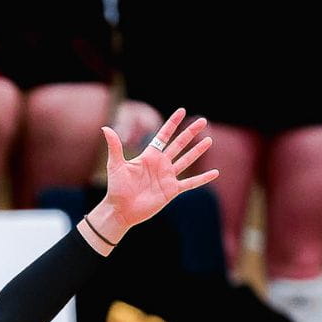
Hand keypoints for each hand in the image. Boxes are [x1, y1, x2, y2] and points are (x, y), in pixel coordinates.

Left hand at [88, 108, 217, 242]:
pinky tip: (215, 173)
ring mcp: (167, 177)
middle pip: (179, 145)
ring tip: (209, 141)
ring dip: (198, 151)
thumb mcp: (115, 165)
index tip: (182, 111)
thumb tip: (105, 128)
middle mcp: (161, 164)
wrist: (120, 210)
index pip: (163, 136)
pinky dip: (203, 179)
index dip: (173, 123)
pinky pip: (190, 183)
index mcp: (149, 156)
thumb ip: (115, 147)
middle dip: (190, 132)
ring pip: (187, 161)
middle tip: (203, 120)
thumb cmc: (116, 188)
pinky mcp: (172, 191)